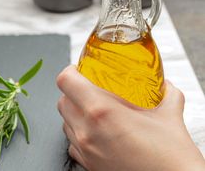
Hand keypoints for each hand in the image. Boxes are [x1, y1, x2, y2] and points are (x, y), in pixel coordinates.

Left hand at [57, 65, 204, 170]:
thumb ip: (167, 94)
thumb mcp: (169, 115)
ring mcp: (85, 151)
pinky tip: (99, 132)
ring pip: (65, 121)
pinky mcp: (88, 166)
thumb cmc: (168, 159)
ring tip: (97, 110)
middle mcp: (86, 132)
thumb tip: (166, 86)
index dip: (71, 70)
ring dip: (76, 111)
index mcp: (101, 111)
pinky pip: (72, 143)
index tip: (81, 69)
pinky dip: (80, 133)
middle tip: (91, 88)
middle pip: (62, 100)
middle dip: (73, 90)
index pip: (66, 80)